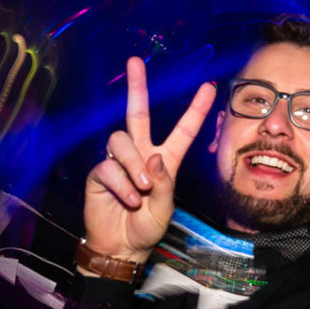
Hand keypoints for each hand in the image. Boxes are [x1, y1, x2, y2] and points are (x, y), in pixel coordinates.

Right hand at [83, 57, 215, 265]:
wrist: (122, 246)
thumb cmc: (147, 226)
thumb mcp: (166, 208)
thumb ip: (164, 182)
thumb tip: (154, 155)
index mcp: (165, 160)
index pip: (183, 130)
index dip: (196, 109)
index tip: (209, 86)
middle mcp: (141, 154)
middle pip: (138, 114)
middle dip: (136, 87)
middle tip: (135, 62)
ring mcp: (118, 162)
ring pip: (121, 141)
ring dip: (134, 166)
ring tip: (142, 191)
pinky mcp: (100, 172)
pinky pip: (109, 167)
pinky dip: (122, 185)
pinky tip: (129, 199)